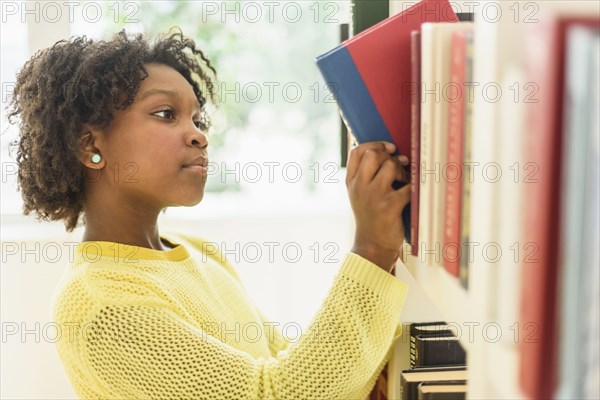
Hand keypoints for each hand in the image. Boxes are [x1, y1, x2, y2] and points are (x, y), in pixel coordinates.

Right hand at [346, 141, 410, 270]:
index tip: (389, 148)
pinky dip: (415, 186)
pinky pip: (408, 186)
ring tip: (405, 180)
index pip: (357, 151)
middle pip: (374, 154)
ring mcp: (373, 196)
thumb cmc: (371, 217)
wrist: (373, 247)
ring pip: (391, 166)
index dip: (375, 144)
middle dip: (390, 155)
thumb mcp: (359, 194)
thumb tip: (391, 150)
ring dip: (403, 170)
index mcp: (351, 182)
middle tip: (400, 164)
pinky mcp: (389, 206)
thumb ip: (366, 174)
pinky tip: (414, 191)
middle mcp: (359, 187)